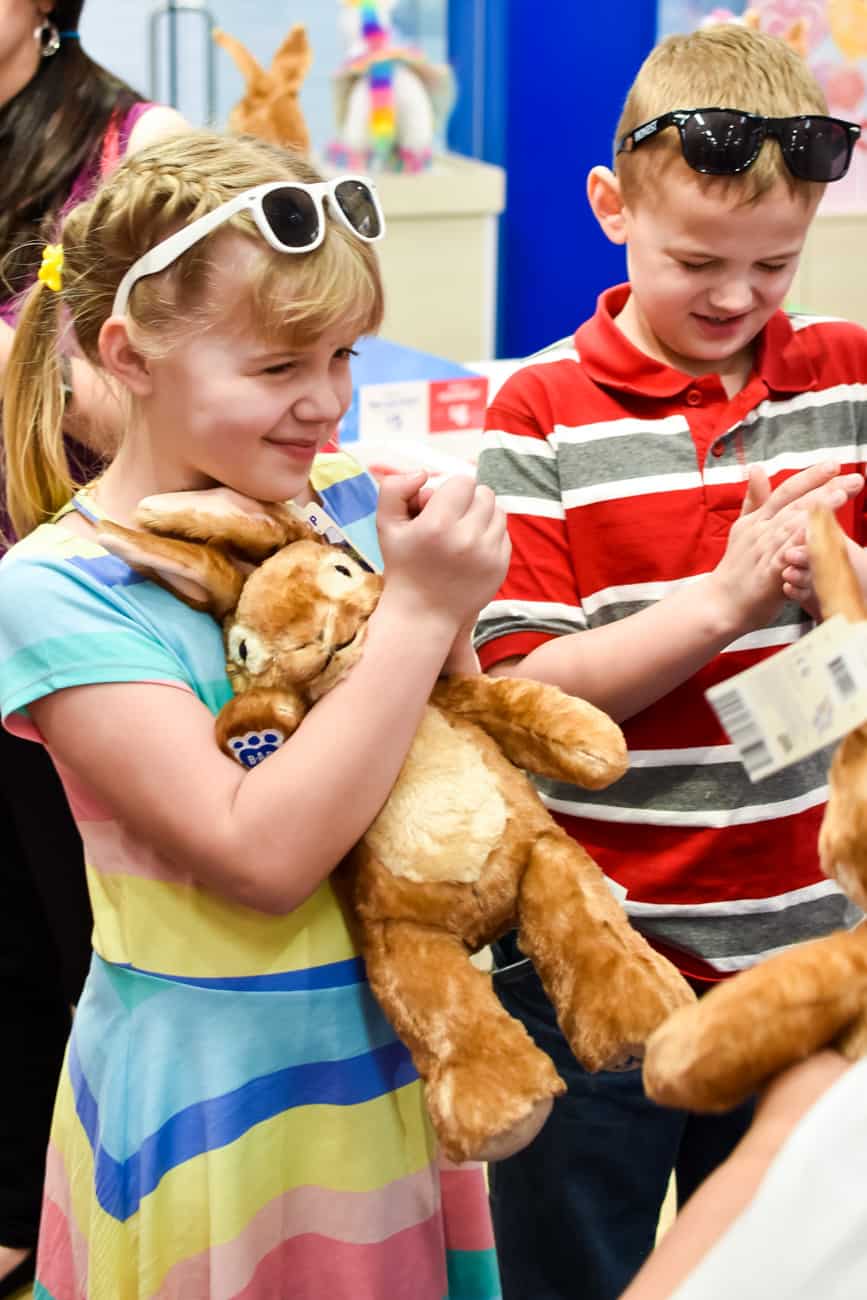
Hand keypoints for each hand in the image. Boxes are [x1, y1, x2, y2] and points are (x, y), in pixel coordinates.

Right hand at [376, 471, 509, 629]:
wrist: (423, 614)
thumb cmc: (402, 566)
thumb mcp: (386, 525)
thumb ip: (394, 488)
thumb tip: (423, 472)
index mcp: (437, 526)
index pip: (463, 482)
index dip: (450, 490)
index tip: (439, 506)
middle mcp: (466, 539)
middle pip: (484, 493)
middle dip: (467, 500)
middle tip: (451, 517)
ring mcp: (487, 554)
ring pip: (498, 511)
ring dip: (481, 516)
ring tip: (461, 532)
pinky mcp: (501, 566)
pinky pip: (503, 533)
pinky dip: (489, 535)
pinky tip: (470, 549)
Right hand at [709, 462, 862, 634]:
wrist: (719, 603)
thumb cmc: (736, 569)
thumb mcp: (742, 528)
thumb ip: (754, 499)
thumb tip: (756, 468)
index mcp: (759, 520)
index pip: (787, 491)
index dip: (811, 476)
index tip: (835, 464)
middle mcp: (762, 532)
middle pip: (796, 505)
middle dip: (826, 490)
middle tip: (853, 479)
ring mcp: (764, 552)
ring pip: (792, 526)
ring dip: (817, 511)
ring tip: (840, 497)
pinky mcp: (767, 574)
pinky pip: (786, 557)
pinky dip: (800, 545)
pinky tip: (816, 534)